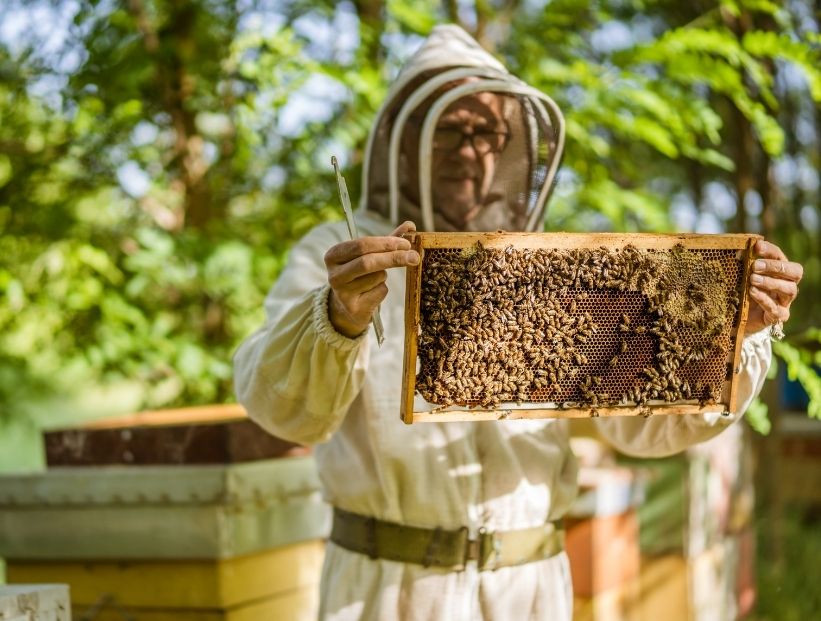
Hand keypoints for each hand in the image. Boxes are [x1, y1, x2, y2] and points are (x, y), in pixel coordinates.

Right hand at [324, 221, 418, 337]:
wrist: (349, 305)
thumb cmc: (361, 273)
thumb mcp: (371, 254)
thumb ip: (389, 240)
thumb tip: (410, 225)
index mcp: (333, 255)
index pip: (361, 245)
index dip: (386, 243)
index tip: (406, 244)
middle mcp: (334, 274)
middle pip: (368, 262)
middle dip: (394, 258)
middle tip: (414, 256)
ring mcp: (341, 293)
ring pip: (376, 277)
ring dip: (384, 276)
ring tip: (375, 279)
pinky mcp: (353, 308)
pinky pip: (379, 292)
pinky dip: (383, 289)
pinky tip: (372, 293)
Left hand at [745, 240, 802, 335]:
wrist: (737, 318)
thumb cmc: (741, 292)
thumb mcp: (740, 277)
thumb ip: (742, 264)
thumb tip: (738, 250)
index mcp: (779, 272)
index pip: (780, 257)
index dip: (770, 251)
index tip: (756, 247)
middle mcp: (786, 285)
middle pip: (795, 272)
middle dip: (775, 267)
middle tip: (755, 266)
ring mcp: (784, 302)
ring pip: (789, 289)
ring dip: (771, 282)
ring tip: (752, 280)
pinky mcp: (777, 316)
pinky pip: (776, 308)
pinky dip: (764, 299)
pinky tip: (752, 293)